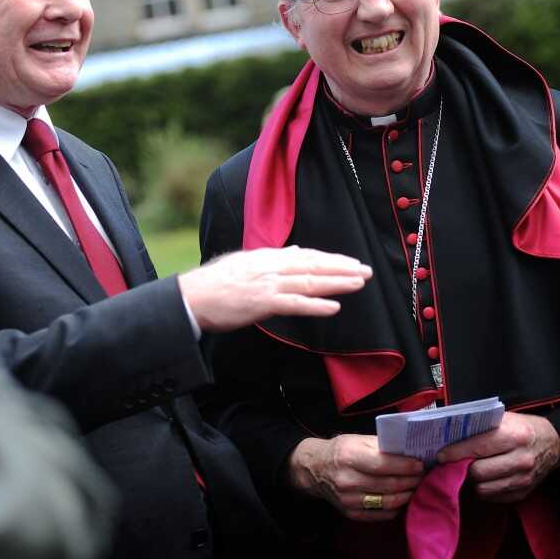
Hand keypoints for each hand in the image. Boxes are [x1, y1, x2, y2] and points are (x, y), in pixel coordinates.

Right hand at [179, 246, 370, 332]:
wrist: (192, 297)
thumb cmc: (215, 283)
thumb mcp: (246, 262)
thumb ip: (273, 257)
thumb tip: (295, 251)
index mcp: (268, 258)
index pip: (307, 257)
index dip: (332, 260)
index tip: (352, 262)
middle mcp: (271, 267)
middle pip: (313, 267)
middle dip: (342, 269)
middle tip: (367, 271)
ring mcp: (267, 284)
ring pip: (309, 282)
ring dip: (336, 283)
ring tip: (358, 284)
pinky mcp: (262, 303)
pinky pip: (294, 305)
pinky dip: (315, 306)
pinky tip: (333, 307)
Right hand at [287, 434, 423, 521]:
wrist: (315, 469)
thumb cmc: (341, 450)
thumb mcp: (357, 439)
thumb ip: (381, 445)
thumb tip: (408, 451)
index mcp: (349, 457)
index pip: (382, 464)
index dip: (405, 466)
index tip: (420, 464)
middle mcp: (347, 480)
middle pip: (388, 484)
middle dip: (410, 481)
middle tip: (423, 476)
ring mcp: (348, 500)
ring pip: (387, 502)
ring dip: (406, 495)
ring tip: (415, 487)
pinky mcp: (351, 513)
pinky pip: (381, 514)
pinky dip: (396, 507)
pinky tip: (402, 498)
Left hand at [435, 412, 559, 502]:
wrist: (554, 444)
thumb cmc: (524, 428)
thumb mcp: (506, 419)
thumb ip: (482, 427)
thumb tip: (451, 436)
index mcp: (515, 436)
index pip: (478, 448)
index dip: (455, 453)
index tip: (441, 455)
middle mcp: (521, 460)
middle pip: (478, 472)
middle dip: (461, 468)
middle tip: (452, 463)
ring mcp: (523, 480)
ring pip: (483, 488)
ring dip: (471, 480)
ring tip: (467, 470)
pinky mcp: (523, 493)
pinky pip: (493, 496)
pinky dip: (484, 488)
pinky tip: (483, 477)